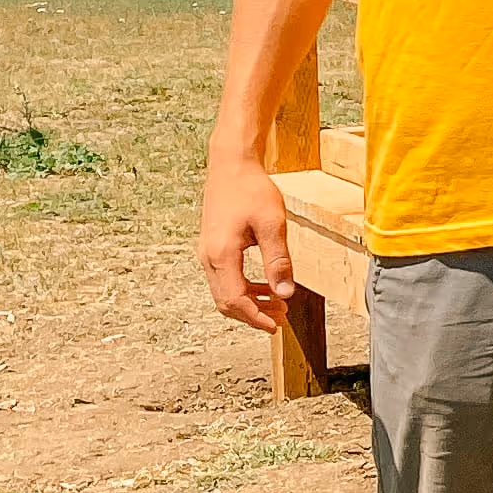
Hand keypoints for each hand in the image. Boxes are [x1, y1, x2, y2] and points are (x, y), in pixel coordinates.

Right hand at [198, 160, 301, 334]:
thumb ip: (278, 261)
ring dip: (250, 302)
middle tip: (282, 319)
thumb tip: (285, 294)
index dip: (255, 318)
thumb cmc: (252, 190)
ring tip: (279, 306)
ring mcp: (207, 252)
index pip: (234, 299)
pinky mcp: (212, 247)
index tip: (276, 327)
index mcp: (221, 254)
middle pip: (226, 301)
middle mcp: (208, 257)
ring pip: (224, 291)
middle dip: (253, 314)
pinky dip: (245, 288)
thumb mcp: (273, 225)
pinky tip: (266, 287)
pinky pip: (225, 278)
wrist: (231, 165)